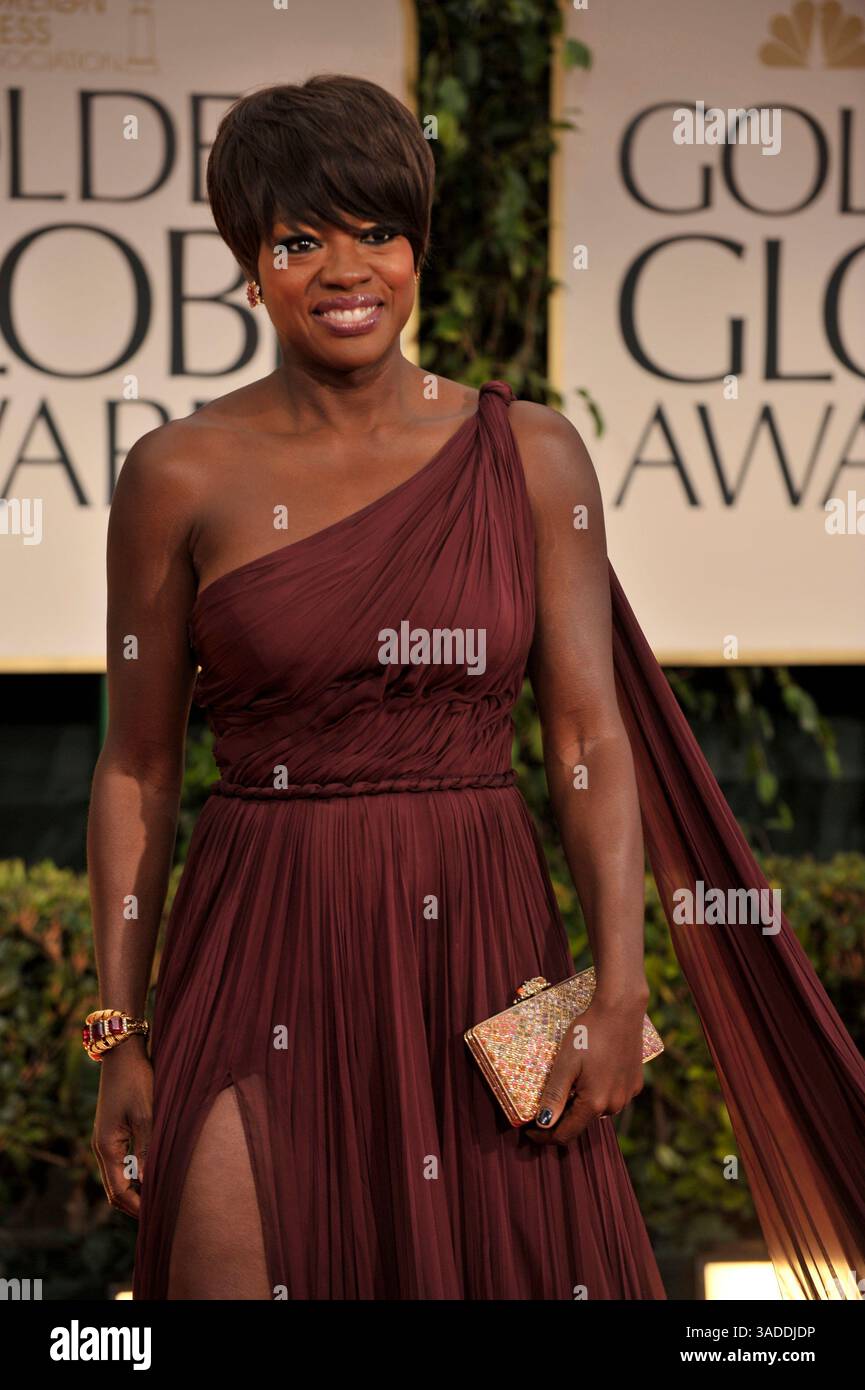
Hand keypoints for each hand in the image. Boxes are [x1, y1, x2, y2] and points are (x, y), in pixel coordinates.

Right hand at [91, 1038, 152, 1217]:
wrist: (123, 1052)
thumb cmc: (136, 1079)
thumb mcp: (146, 1114)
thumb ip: (147, 1148)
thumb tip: (146, 1183)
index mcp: (106, 1147)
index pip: (118, 1192)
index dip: (137, 1207)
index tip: (159, 1214)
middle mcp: (101, 1147)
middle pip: (114, 1189)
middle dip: (135, 1204)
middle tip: (162, 1211)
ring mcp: (105, 1139)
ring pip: (117, 1176)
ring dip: (135, 1189)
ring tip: (161, 1196)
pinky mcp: (113, 1131)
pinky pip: (121, 1162)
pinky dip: (135, 1173)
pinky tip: (153, 1172)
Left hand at [525, 993, 646, 1146]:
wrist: (620, 1009)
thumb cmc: (588, 1033)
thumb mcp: (565, 1063)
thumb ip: (555, 1096)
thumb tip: (543, 1125)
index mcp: (595, 1103)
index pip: (566, 1134)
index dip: (545, 1136)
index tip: (530, 1130)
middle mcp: (615, 1105)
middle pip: (582, 1121)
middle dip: (563, 1117)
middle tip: (546, 1101)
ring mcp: (628, 1095)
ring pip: (598, 1109)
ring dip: (582, 1104)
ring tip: (570, 1083)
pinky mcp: (635, 1083)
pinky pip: (613, 1096)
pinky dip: (599, 1092)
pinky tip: (592, 1073)